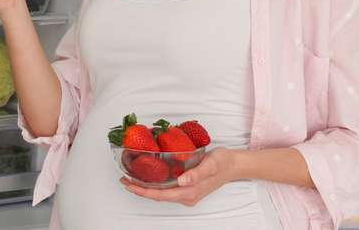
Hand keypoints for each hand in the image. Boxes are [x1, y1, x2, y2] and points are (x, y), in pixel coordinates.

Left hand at [121, 147, 236, 206]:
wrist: (234, 165)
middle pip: (159, 196)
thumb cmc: (222, 162)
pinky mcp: (188, 188)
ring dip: (147, 187)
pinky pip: (168, 189)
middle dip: (140, 190)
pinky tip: (150, 176)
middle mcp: (187, 196)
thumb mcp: (210, 164)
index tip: (129, 185)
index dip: (143, 191)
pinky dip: (156, 184)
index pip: (161, 195)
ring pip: (162, 193)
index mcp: (190, 192)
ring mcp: (187, 193)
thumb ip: (196, 173)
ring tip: (132, 178)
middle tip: (124, 179)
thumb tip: (181, 181)